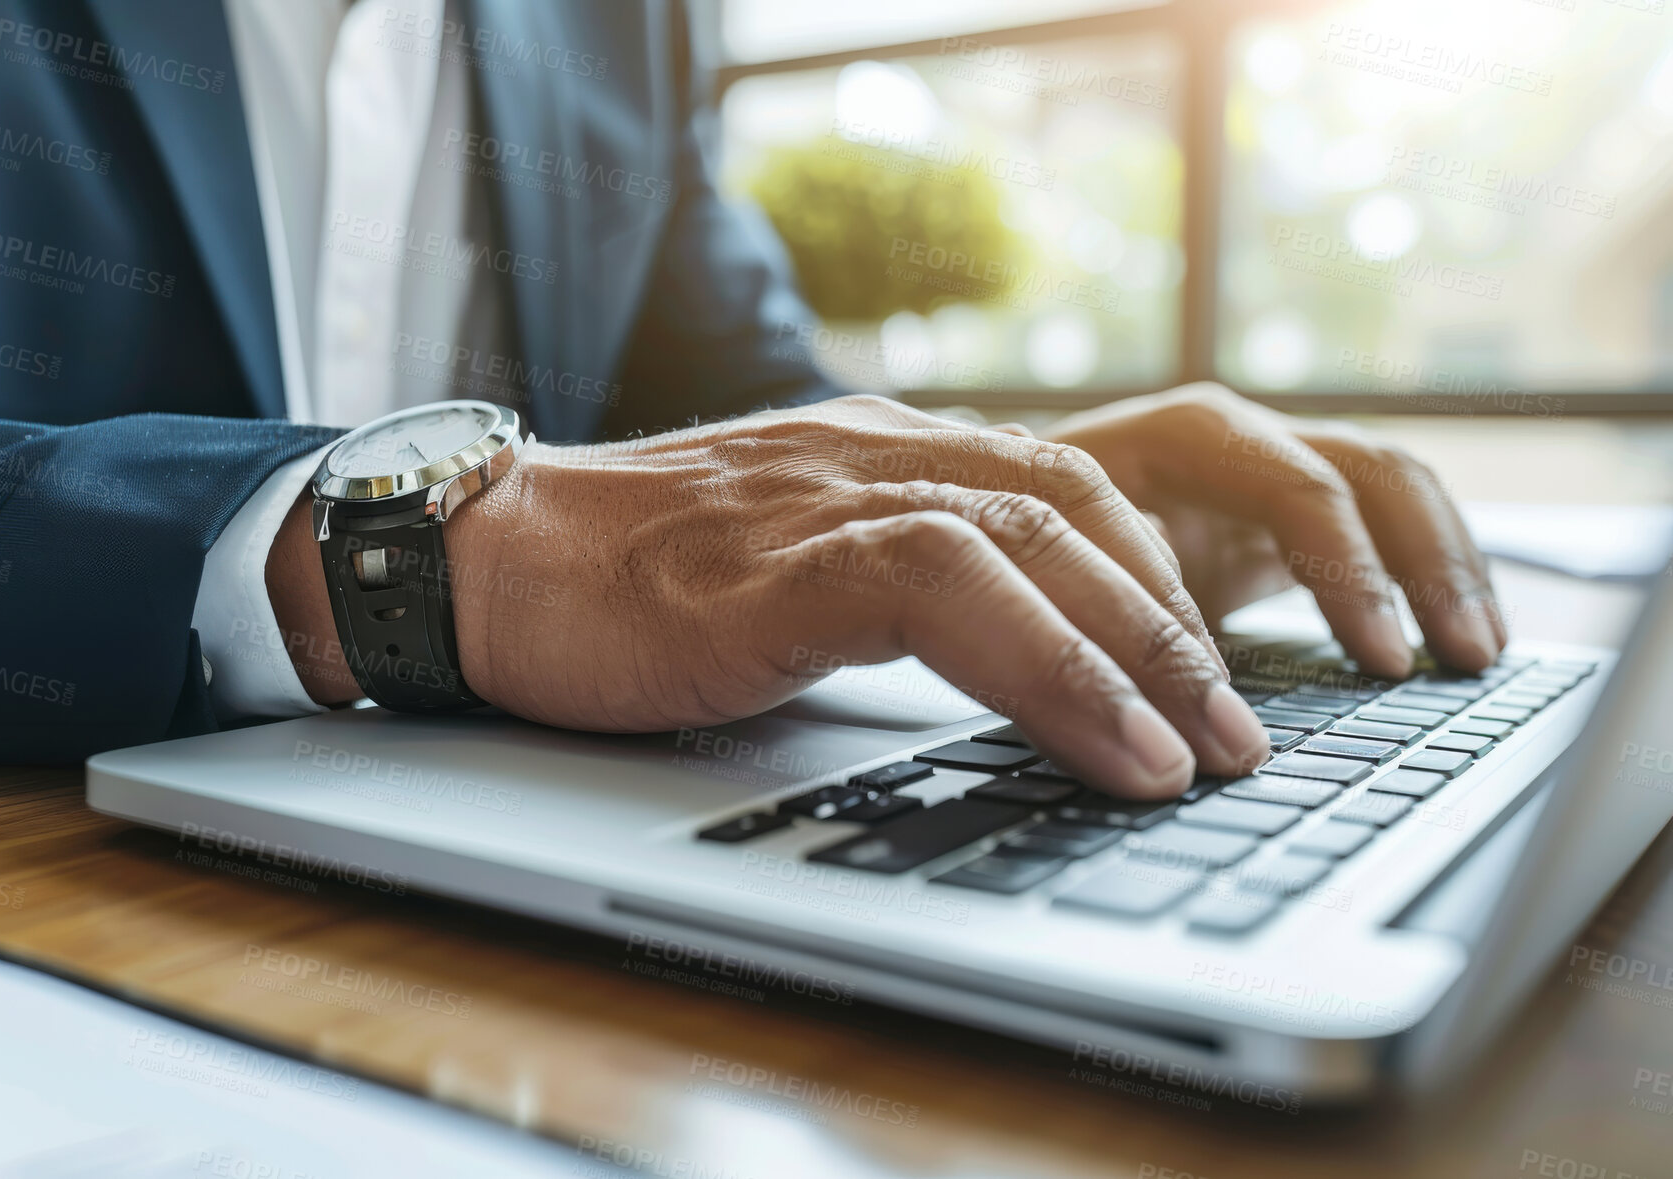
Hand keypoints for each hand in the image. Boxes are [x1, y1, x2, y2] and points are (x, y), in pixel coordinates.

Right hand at [269, 395, 1269, 798]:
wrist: (489, 563)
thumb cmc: (638, 586)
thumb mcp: (799, 573)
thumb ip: (897, 593)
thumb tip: (1005, 680)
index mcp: (889, 456)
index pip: (1066, 491)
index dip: (1156, 583)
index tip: (1205, 686)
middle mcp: (879, 455)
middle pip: (1082, 507)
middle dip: (1180, 627)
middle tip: (1241, 736)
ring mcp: (833, 495)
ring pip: (1039, 535)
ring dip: (1145, 651)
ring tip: (1205, 757)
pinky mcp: (784, 557)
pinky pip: (952, 587)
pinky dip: (1054, 668)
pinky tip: (1115, 748)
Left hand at [1043, 383, 1506, 677]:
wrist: (1003, 513)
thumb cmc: (1019, 532)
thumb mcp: (1053, 549)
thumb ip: (1121, 575)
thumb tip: (1173, 623)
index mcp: (1185, 435)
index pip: (1301, 488)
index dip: (1351, 572)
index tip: (1383, 658)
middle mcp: (1242, 438)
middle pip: (1372, 474)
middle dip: (1429, 563)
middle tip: (1465, 658)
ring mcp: (1270, 470)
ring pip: (1394, 491)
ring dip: (1448, 567)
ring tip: (1480, 654)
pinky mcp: (1286, 516)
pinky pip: (1382, 526)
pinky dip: (1425, 575)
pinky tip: (1456, 638)